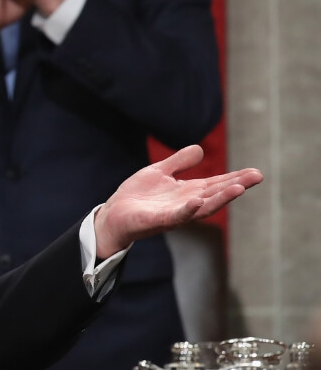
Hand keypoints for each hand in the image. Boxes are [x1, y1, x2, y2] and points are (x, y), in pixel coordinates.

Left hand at [93, 145, 263, 258]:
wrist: (114, 215)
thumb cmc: (137, 196)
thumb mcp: (159, 172)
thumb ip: (179, 162)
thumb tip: (200, 149)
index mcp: (188, 192)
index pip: (216, 184)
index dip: (235, 178)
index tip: (255, 172)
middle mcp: (186, 204)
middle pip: (215, 195)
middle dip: (236, 186)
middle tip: (256, 177)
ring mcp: (173, 214)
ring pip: (202, 207)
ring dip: (220, 199)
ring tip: (238, 188)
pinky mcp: (158, 221)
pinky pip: (176, 216)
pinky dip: (187, 210)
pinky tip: (197, 201)